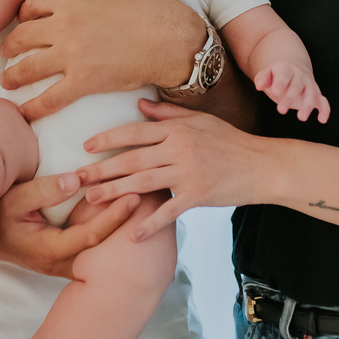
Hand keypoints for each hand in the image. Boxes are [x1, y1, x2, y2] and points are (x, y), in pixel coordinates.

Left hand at [0, 0, 205, 120]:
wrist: (173, 39)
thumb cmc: (149, 1)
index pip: (30, 4)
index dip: (23, 12)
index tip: (24, 20)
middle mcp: (64, 26)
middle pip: (22, 36)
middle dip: (11, 45)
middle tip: (8, 51)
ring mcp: (72, 56)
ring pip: (28, 67)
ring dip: (12, 76)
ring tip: (6, 81)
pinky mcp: (83, 82)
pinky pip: (50, 98)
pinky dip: (33, 108)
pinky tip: (23, 112)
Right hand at [0, 172, 152, 278]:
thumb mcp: (14, 199)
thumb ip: (44, 190)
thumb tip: (75, 180)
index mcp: (50, 250)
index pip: (91, 236)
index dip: (113, 216)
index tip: (134, 195)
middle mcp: (63, 263)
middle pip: (105, 246)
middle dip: (130, 223)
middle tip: (155, 198)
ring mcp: (68, 264)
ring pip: (104, 251)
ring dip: (126, 229)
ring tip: (153, 204)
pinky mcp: (71, 260)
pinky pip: (99, 249)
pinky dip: (116, 232)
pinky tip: (134, 216)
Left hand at [73, 99, 273, 241]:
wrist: (262, 165)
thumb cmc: (231, 141)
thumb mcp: (200, 121)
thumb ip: (168, 113)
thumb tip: (139, 104)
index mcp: (177, 130)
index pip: (134, 133)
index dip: (108, 140)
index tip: (86, 147)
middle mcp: (179, 149)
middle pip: (131, 160)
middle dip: (101, 169)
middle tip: (76, 178)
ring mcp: (188, 173)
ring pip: (142, 183)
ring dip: (114, 193)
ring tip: (91, 200)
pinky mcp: (197, 195)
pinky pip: (168, 211)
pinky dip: (149, 223)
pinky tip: (131, 234)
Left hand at [255, 62, 329, 123]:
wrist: (294, 71)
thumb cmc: (276, 76)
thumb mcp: (268, 75)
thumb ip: (262, 79)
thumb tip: (258, 86)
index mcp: (287, 70)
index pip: (284, 75)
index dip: (280, 83)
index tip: (275, 91)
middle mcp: (301, 76)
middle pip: (296, 86)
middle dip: (289, 98)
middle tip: (280, 110)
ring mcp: (310, 86)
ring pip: (311, 95)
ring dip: (307, 106)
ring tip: (301, 118)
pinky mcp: (317, 95)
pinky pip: (323, 102)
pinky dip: (325, 110)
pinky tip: (322, 120)